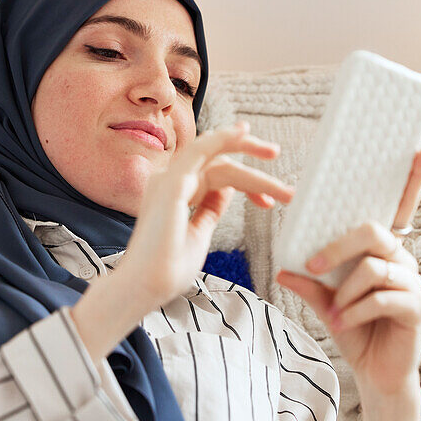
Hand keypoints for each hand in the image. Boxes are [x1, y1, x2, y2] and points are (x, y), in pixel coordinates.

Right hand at [116, 121, 293, 311]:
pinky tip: (242, 133)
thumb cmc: (166, 268)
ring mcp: (168, 180)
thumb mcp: (198, 233)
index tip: (269, 203)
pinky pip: (200, 150)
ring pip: (215, 156)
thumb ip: (209, 209)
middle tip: (275, 153)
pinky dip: (222, 139)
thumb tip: (225, 191)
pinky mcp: (172, 184)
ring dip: (245, 148)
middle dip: (249, 157)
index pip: (214, 175)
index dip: (246, 184)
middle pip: (216, 159)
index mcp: (173, 193)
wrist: (145, 286)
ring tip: (273, 152)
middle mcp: (169, 181)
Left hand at [275, 143, 420, 399]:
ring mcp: (413, 282)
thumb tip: (285, 268)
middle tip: (314, 267)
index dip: (414, 176)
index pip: (399, 207)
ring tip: (336, 314)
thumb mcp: (326, 304)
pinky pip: (381, 297)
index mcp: (383, 250)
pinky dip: (355, 311)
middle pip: (373, 231)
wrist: (374, 374)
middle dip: (338, 247)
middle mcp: (402, 259)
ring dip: (345, 293)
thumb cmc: (355, 331)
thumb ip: (311, 284)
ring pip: (373, 268)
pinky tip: (344, 325)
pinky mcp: (417, 307)